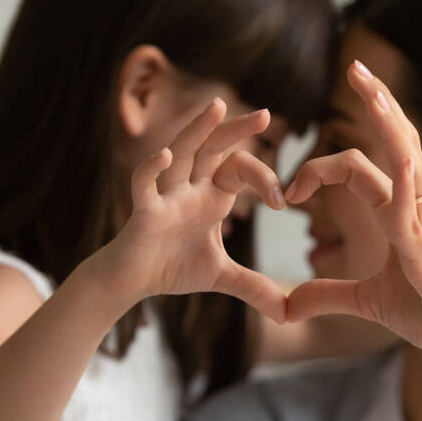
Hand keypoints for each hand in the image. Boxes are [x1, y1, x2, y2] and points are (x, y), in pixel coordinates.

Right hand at [98, 98, 287, 322]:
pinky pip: (144, 184)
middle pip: (213, 148)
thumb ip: (255, 288)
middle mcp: (190, 188)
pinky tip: (163, 156)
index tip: (283, 203)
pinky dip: (151, 169)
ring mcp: (166, 196)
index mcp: (211, 196)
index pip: (240, 169)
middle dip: (236, 129)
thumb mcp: (222, 277)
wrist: (132, 282)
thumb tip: (289, 313)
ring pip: (181, 153)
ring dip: (197, 131)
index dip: (265, 179)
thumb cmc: (172, 268)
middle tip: (266, 114)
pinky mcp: (143, 212)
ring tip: (216, 106)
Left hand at [286, 62, 421, 401]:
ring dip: (389, 121)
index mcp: (401, 216)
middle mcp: (416, 209)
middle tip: (354, 67)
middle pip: (396, 142)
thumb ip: (328, 295)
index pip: (360, 170)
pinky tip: (399, 153)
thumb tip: (285, 304)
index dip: (321, 170)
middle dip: (376, 103)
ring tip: (369, 86)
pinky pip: (416, 206)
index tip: (289, 191)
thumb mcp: (369, 305)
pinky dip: (406, 176)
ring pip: (409, 159)